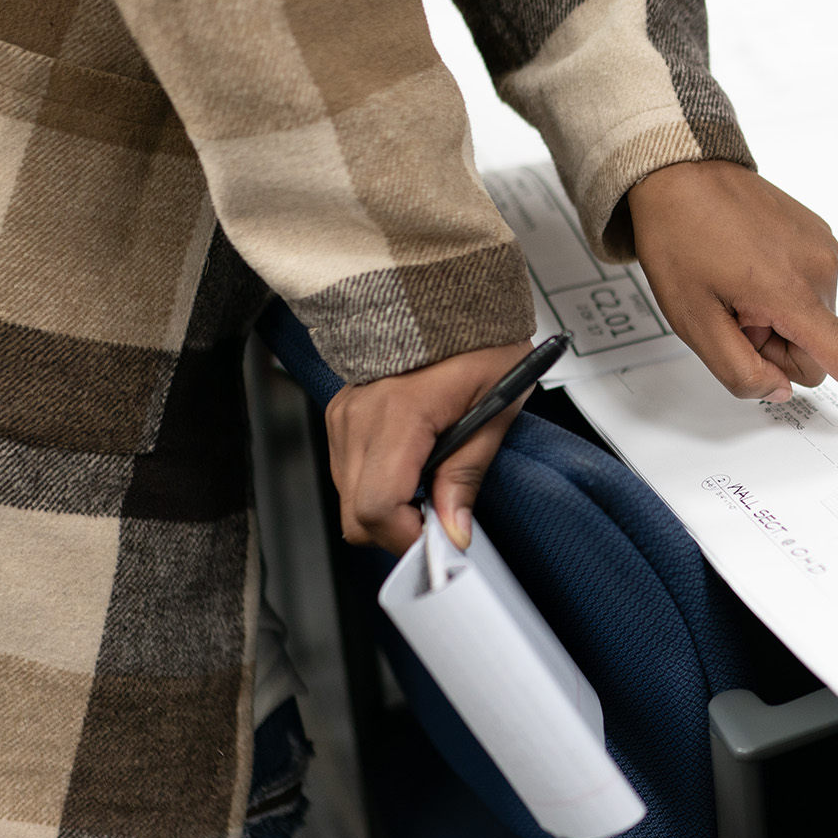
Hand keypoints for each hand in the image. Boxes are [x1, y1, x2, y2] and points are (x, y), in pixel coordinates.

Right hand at [325, 341, 533, 553]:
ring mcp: (344, 415)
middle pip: (356, 515)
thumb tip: (453, 529)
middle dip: (398, 531)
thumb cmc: (481, 340)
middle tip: (440, 521)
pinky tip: (412, 468)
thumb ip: (467, 473)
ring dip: (388, 509)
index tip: (439, 542)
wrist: (452, 296)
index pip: (378, 506)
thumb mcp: (496, 407)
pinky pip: (349, 473)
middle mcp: (358, 416)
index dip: (408, 537)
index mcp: (398, 413)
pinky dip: (378, 485)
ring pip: (349, 500)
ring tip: (430, 487)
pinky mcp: (341, 414)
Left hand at [627, 160, 837, 447]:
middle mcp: (821, 270)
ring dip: (777, 321)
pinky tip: (748, 267)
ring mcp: (824, 250)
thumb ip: (739, 372)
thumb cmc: (680, 238)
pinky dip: (782, 295)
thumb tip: (780, 390)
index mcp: (792, 293)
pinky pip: (811, 293)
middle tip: (732, 316)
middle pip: (818, 353)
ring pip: (813, 325)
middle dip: (777, 350)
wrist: (679, 170)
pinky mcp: (820, 238)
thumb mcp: (693, 322)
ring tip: (736, 286)